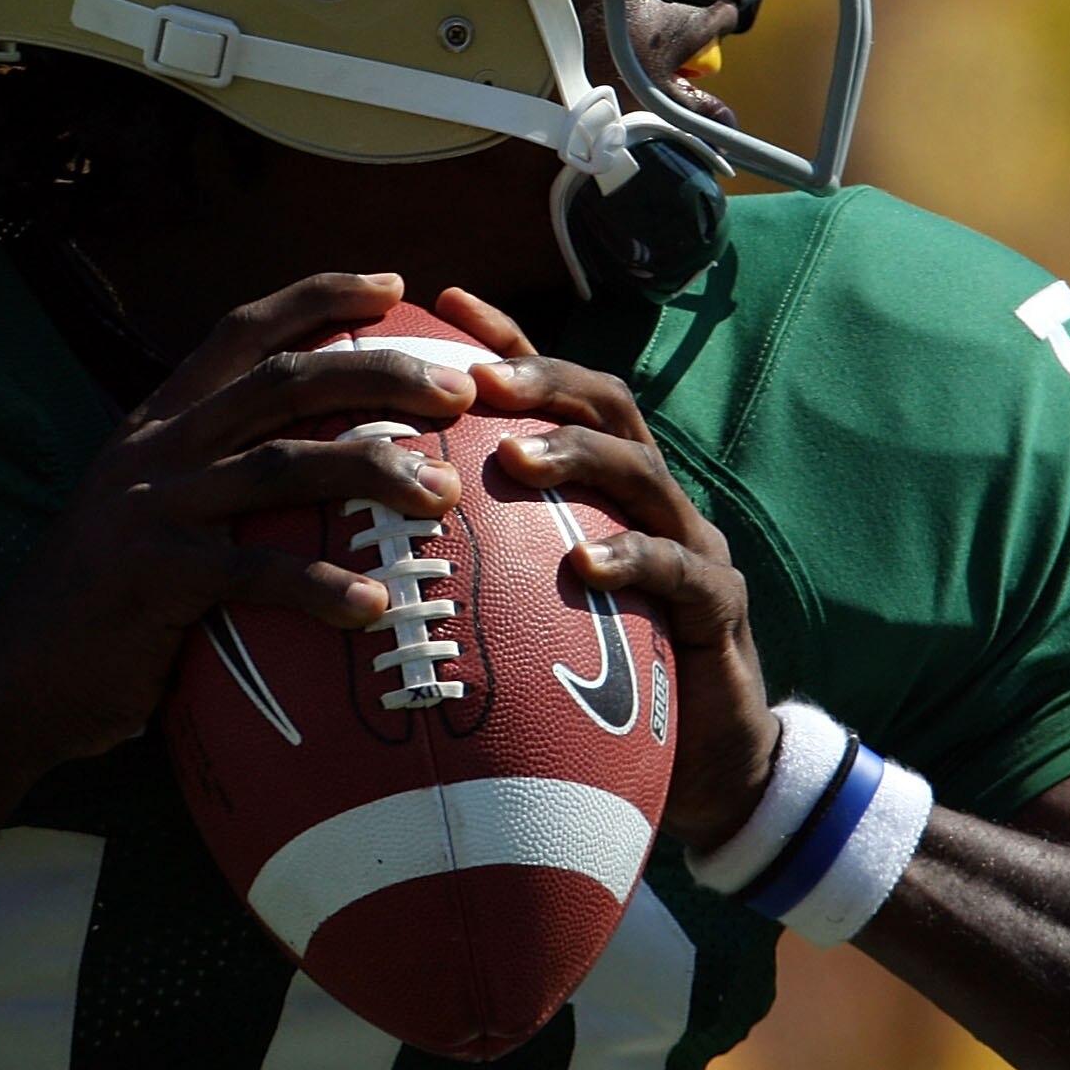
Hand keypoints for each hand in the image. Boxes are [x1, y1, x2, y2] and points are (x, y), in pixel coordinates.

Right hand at [0, 272, 477, 769]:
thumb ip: (213, 487)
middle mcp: (154, 450)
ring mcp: (151, 508)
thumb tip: (315, 479)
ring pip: (280, 463)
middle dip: (378, 370)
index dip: (317, 298)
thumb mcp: (148, 519)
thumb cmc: (103, 610)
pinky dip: (319, 588)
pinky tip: (374, 607)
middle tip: (459, 389)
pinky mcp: (152, 577)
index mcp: (156, 424)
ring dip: (372, 470)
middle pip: (281, 380)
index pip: (241, 331)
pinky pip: (254, 574)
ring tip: (443, 494)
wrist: (14, 683)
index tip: (393, 286)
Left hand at [434, 288, 778, 854]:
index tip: (441, 304)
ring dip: (576, 456)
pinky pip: (680, 572)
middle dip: (543, 379)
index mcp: (603, 487)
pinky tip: (582, 568)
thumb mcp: (527, 614)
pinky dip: (631, 560)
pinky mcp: (719, 607)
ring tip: (515, 457)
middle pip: (607, 406)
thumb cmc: (595, 684)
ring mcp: (691, 546)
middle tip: (476, 378)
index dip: (506, 342)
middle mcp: (650, 498)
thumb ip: (472, 569)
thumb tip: (351, 549)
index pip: (555, 392)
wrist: (703, 766)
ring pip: (642, 472)